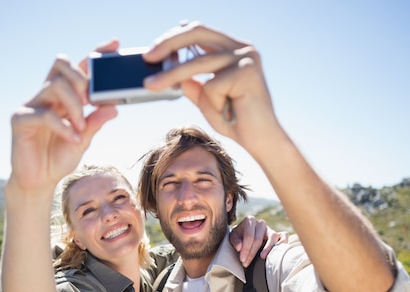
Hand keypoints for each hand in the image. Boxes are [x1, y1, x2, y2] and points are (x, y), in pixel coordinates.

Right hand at [8, 41, 119, 191]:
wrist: (39, 181)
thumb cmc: (59, 158)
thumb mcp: (84, 140)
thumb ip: (95, 122)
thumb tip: (114, 107)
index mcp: (62, 97)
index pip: (78, 68)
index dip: (94, 54)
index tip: (114, 44)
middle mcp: (46, 96)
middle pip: (62, 66)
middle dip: (81, 78)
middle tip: (92, 99)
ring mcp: (31, 105)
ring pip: (55, 87)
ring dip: (75, 107)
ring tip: (81, 128)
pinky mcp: (20, 120)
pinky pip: (45, 115)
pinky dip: (64, 127)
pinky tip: (73, 139)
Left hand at [143, 22, 279, 146]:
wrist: (262, 141)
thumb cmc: (235, 121)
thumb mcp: (206, 98)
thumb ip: (191, 82)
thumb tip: (167, 68)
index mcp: (233, 49)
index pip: (198, 32)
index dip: (173, 38)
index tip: (152, 52)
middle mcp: (242, 48)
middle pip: (197, 33)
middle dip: (167, 44)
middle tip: (147, 58)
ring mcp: (246, 58)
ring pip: (197, 63)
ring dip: (171, 77)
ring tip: (150, 86)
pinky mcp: (246, 73)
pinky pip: (211, 86)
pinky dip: (213, 104)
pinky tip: (229, 112)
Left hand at [230, 216, 287, 266]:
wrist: (244, 236)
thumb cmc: (239, 237)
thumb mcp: (233, 237)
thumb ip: (235, 241)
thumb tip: (239, 247)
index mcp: (250, 220)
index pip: (249, 236)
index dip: (246, 249)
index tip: (242, 259)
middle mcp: (261, 223)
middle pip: (259, 239)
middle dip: (252, 252)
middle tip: (246, 263)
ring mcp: (270, 228)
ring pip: (273, 236)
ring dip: (268, 248)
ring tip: (262, 257)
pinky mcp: (278, 234)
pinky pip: (284, 235)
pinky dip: (283, 242)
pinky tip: (278, 252)